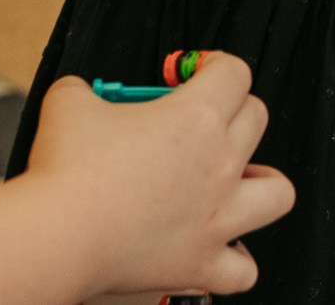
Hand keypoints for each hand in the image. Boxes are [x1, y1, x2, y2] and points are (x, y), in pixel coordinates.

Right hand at [25, 53, 294, 296]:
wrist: (57, 235)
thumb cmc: (66, 172)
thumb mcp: (69, 100)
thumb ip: (87, 89)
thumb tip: (84, 94)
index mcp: (195, 117)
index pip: (234, 72)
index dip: (213, 64)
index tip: (193, 73)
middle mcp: (218, 164)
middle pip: (256, 118)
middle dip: (231, 108)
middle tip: (199, 117)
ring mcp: (217, 217)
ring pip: (277, 192)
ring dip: (261, 181)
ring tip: (235, 179)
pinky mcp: (201, 263)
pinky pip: (244, 269)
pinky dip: (236, 259)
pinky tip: (218, 245)